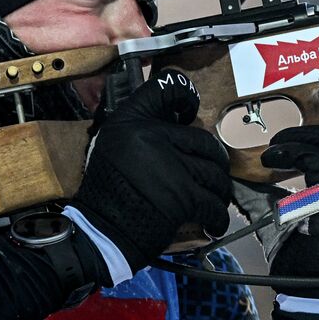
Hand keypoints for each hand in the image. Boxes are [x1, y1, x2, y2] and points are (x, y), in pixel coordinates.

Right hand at [71, 69, 232, 270]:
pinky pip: (214, 203)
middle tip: (213, 173)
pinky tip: (214, 222)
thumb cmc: (107, 192)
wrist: (99, 232)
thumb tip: (179, 123)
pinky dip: (218, 216)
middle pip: (204, 140)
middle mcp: (151, 136)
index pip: (165, 87)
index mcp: (130, 121)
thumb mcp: (114, 146)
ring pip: (215, 173)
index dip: (185, 94)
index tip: (191, 110)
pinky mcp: (183, 196)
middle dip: (215, 160)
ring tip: (215, 200)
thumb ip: (142, 131)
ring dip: (219, 190)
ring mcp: (170, 166)